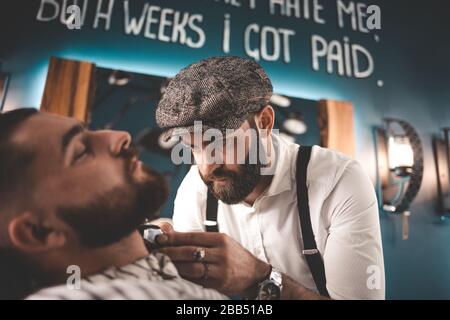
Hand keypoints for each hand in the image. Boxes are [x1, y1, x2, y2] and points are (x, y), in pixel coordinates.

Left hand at [154, 229, 270, 295]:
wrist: (254, 273)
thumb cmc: (233, 255)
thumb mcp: (219, 241)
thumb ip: (197, 238)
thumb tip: (170, 231)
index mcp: (220, 239)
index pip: (192, 237)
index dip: (173, 237)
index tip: (159, 238)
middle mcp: (221, 253)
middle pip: (189, 252)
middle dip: (170, 252)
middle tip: (155, 252)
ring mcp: (220, 269)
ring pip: (191, 267)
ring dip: (174, 265)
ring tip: (161, 263)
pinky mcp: (218, 283)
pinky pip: (196, 280)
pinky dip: (183, 277)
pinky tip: (174, 274)